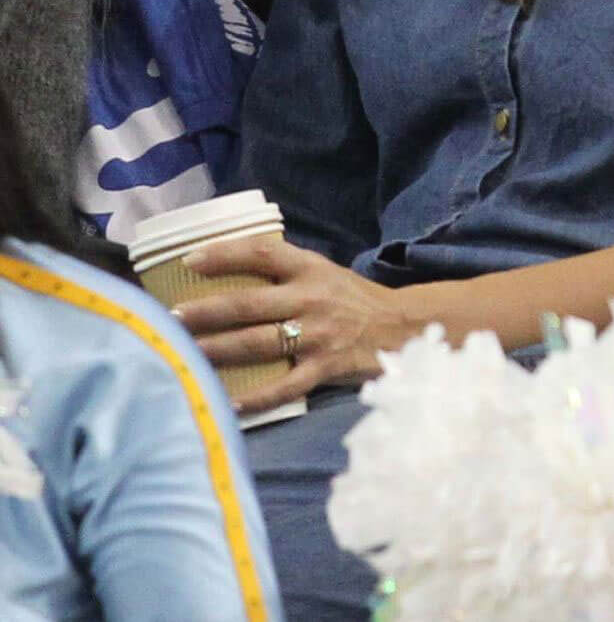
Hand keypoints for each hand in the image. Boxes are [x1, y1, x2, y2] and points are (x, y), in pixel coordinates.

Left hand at [171, 236, 428, 413]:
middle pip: (249, 303)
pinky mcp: (324, 369)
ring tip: (185, 353)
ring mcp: (316, 335)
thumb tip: (226, 264)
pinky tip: (228, 403)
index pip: (261, 252)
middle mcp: (310, 298)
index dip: (224, 254)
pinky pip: (284, 387)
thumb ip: (283, 269)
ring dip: (218, 350)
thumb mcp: (322, 271)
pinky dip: (255, 398)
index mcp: (309, 268)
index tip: (189, 260)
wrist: (400, 327)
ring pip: (258, 344)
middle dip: (206, 311)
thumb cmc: (351, 298)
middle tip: (171, 318)